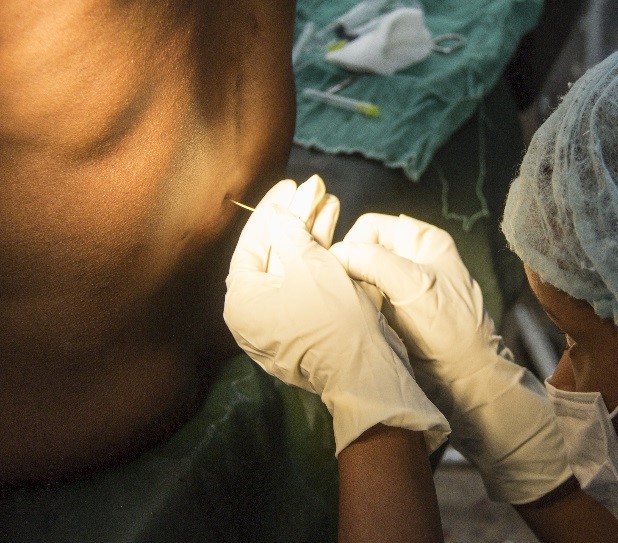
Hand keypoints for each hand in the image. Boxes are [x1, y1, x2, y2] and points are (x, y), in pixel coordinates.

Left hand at [224, 184, 448, 453]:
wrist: (366, 371)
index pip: (252, 242)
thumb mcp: (309, 264)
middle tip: (315, 188)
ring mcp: (277, 325)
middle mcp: (252, 315)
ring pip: (293, 269)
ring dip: (312, 235)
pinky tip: (333, 232)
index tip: (291, 184)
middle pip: (274, 254)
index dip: (274, 208)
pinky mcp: (302, 330)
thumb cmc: (333, 317)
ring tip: (331, 202)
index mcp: (241, 302)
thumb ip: (288, 233)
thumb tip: (278, 216)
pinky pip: (305, 287)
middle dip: (297, 218)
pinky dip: (318, 261)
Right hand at [331, 214, 571, 502]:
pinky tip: (362, 319)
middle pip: (365, 250)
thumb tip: (337, 253)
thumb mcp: (411, 286)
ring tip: (354, 308)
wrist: (465, 375)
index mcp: (422, 239)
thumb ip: (374, 261)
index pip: (371, 226)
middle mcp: (414, 256)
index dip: (353, 245)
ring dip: (355, 290)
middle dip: (352, 270)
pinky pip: (369, 297)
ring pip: (364, 275)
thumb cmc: (447, 327)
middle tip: (347, 293)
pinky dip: (361, 306)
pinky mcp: (398, 308)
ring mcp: (406, 283)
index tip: (342, 272)